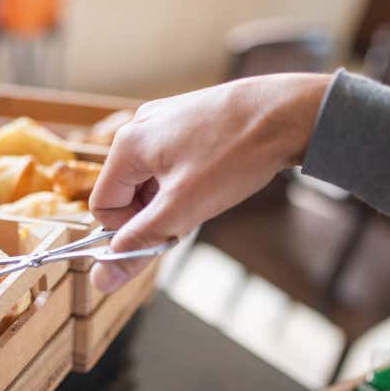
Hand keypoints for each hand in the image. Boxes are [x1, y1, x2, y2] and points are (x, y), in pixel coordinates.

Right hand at [88, 72, 330, 291]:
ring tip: (207, 195)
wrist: (287, 112)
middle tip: (190, 216)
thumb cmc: (234, 155)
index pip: (103, 205)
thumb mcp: (182, 210)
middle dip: (153, 212)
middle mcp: (140, 125)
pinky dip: (186, 179)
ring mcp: (165, 118)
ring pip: (151, 177)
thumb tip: (103, 278)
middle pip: (126, 190)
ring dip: (171, 197)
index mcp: (128, 144)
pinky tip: (216, 178)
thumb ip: (140, 243)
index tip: (164, 233)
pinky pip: (171, 160)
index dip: (129, 230)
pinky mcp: (188, 117)